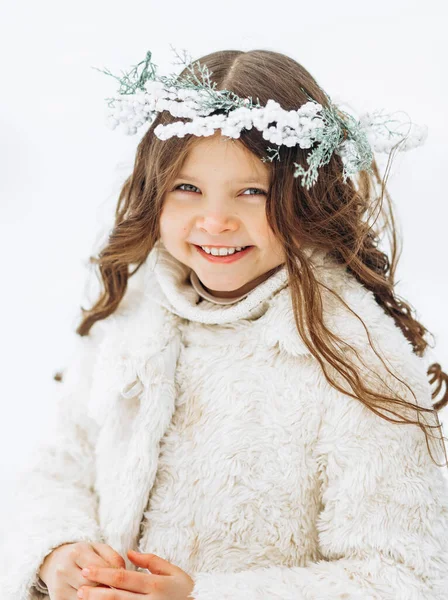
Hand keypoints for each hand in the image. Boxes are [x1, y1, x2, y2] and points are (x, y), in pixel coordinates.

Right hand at [38, 541, 125, 595]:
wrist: (55, 562)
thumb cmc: (83, 555)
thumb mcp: (98, 549)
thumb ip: (113, 557)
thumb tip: (122, 572)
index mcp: (76, 552)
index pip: (99, 567)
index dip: (113, 575)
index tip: (123, 579)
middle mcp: (64, 569)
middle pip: (91, 585)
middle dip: (106, 588)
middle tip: (118, 590)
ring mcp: (58, 586)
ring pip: (84, 598)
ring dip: (99, 596)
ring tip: (108, 593)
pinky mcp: (57, 599)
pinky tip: (98, 597)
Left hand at [77, 549, 194, 598]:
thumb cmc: (186, 592)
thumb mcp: (174, 572)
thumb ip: (152, 561)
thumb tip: (130, 553)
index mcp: (155, 586)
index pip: (123, 578)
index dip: (103, 573)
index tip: (88, 569)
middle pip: (116, 596)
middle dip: (95, 590)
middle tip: (80, 585)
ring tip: (82, 598)